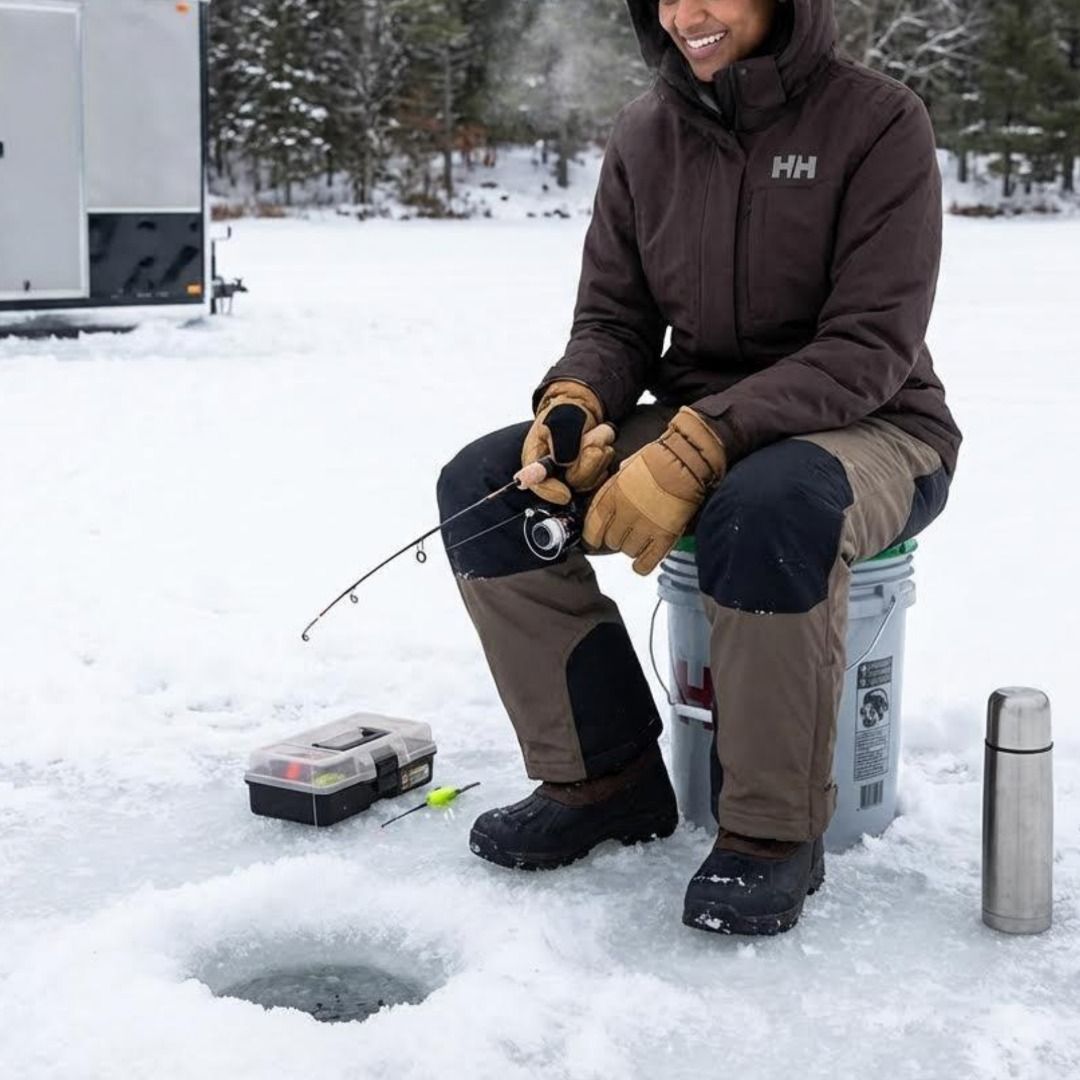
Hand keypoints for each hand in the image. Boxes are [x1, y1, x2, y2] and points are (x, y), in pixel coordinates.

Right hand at [521, 381, 615, 504]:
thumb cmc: (566, 412)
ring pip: (591, 479)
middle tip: (587, 436)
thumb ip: (563, 444)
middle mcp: (553, 473)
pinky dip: (605, 458)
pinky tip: (600, 445)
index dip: (552, 492)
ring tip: (593, 435)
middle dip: (586, 458)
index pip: (538, 485)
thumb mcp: (562, 421)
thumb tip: (567, 465)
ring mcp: (572, 476)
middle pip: (573, 482)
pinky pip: (603, 476)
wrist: (580, 409)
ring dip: (598, 454)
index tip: (566, 494)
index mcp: (535, 460)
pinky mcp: (588, 477)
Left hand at [583, 407, 726, 574]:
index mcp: (612, 496)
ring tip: (642, 539)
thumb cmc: (660, 456)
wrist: (686, 460)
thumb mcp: (628, 466)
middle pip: (612, 541)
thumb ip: (618, 483)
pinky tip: (642, 562)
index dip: (593, 536)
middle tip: (628, 532)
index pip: (593, 526)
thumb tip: (616, 488)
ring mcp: (644, 527)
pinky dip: (642, 565)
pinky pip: (646, 563)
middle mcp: (624, 514)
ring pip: (628, 552)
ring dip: (633, 548)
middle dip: (618, 538)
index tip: (596, 538)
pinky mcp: (664, 537)